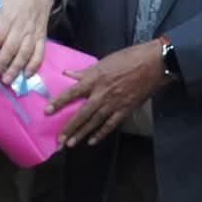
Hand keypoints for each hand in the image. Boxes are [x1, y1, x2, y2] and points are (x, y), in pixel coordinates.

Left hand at [0, 0, 51, 85]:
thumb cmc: (12, 0)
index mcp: (7, 17)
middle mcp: (20, 26)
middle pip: (11, 48)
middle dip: (1, 64)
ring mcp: (32, 33)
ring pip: (25, 53)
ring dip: (16, 68)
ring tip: (7, 80)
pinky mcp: (42, 37)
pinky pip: (39, 53)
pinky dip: (34, 65)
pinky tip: (27, 75)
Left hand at [45, 40, 167, 147]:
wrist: (154, 64)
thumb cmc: (129, 58)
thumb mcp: (104, 61)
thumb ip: (85, 71)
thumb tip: (68, 74)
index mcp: (95, 79)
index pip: (72, 92)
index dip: (59, 102)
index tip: (47, 111)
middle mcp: (102, 94)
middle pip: (82, 113)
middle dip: (69, 127)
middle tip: (59, 140)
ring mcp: (114, 103)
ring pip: (95, 122)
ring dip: (82, 134)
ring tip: (71, 144)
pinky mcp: (126, 109)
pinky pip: (111, 124)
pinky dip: (101, 133)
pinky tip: (92, 141)